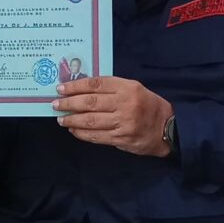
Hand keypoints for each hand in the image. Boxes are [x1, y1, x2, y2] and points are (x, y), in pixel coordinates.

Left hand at [54, 76, 172, 156]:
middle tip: (56, 104)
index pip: (96, 84)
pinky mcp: (121, 139)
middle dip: (69, 103)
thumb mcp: (134, 88)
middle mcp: (125, 104)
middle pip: (90, 102)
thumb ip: (111, 88)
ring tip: (61, 119)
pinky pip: (96, 136)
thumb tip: (81, 90)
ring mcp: (123, 123)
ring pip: (91, 121)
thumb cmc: (148, 105)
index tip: (61, 88)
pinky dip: (82, 133)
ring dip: (72, 120)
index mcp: (127, 87)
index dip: (75, 86)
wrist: (167, 128)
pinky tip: (74, 130)